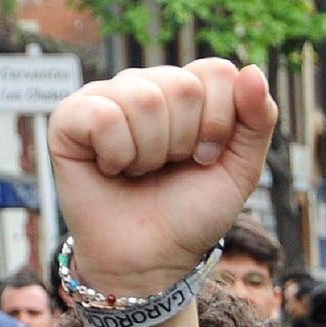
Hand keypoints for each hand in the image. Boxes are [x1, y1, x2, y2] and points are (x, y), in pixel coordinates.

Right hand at [48, 60, 275, 297]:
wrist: (152, 256)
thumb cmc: (192, 211)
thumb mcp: (240, 170)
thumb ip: (257, 121)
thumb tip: (252, 70)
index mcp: (186, 92)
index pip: (216, 71)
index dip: (220, 122)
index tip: (207, 158)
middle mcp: (145, 86)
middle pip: (182, 86)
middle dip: (186, 142)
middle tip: (171, 167)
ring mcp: (105, 97)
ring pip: (144, 98)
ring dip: (152, 152)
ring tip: (140, 170)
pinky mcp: (69, 117)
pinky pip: (103, 116)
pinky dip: (117, 155)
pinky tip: (111, 168)